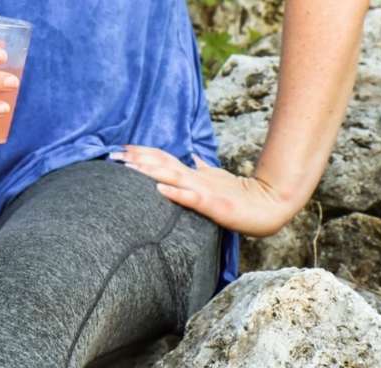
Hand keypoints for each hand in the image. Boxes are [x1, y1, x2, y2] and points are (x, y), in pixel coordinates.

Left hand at [112, 146, 296, 236]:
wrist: (268, 204)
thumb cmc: (241, 196)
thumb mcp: (215, 182)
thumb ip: (202, 171)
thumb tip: (194, 159)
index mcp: (193, 174)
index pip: (163, 159)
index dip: (143, 154)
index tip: (121, 150)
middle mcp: (195, 178)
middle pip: (161, 164)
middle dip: (137, 159)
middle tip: (113, 155)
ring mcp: (204, 190)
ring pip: (171, 176)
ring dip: (149, 171)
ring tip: (128, 168)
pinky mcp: (213, 204)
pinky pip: (191, 198)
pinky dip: (175, 193)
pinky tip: (159, 190)